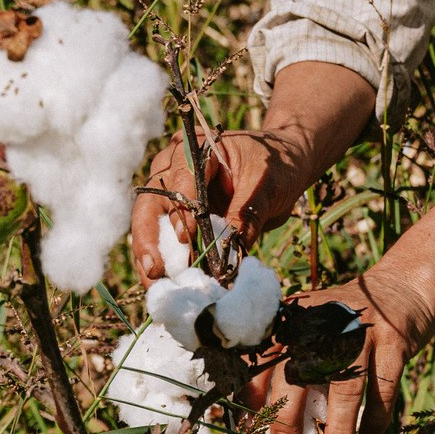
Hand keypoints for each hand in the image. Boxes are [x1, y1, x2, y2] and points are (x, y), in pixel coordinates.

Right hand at [130, 62, 378, 287]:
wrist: (285, 167)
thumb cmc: (277, 167)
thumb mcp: (267, 187)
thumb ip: (246, 216)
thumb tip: (230, 255)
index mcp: (198, 149)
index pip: (181, 178)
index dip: (181, 209)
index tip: (185, 237)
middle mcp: (175, 168)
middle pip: (151, 203)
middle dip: (149, 239)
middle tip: (154, 270)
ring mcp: (173, 193)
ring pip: (150, 224)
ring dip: (152, 256)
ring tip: (156, 285)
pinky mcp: (180, 217)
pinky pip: (166, 240)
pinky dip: (168, 262)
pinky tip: (169, 284)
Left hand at [249, 256, 429, 433]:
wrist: (402, 287)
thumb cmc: (347, 322)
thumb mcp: (313, 325)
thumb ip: (290, 358)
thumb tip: (264, 416)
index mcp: (297, 317)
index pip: (266, 355)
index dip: (253, 390)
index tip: (250, 425)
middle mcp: (326, 321)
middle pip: (302, 371)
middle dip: (290, 413)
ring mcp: (362, 331)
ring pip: (347, 387)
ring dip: (339, 429)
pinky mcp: (394, 342)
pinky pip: (384, 390)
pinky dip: (376, 420)